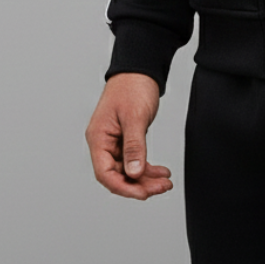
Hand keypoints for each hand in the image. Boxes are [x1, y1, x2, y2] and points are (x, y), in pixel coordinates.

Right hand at [85, 72, 172, 200]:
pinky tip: (161, 171)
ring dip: (145, 178)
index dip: (123, 187)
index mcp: (98, 137)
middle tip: (161, 187)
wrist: (140, 69)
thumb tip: (134, 173)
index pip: (104, 173)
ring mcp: (114, 141)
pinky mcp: (126, 139)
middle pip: (117, 175)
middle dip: (139, 185)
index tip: (143, 194)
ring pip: (127, 170)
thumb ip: (134, 146)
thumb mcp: (134, 117)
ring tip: (165, 182)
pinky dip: (147, 168)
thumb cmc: (133, 86)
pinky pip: (134, 160)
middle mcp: (103, 142)